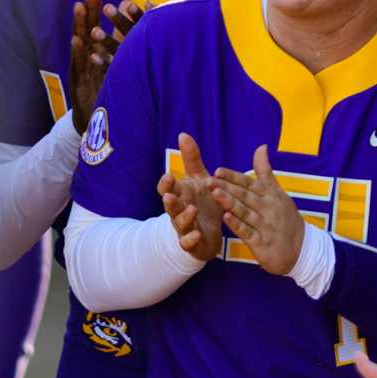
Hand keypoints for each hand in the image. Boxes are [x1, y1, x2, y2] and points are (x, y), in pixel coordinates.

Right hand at [69, 0, 143, 126]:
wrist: (92, 124)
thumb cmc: (103, 93)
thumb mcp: (110, 67)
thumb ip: (115, 44)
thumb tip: (124, 23)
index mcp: (95, 53)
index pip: (95, 26)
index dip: (95, 8)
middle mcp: (87, 58)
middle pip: (87, 30)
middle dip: (89, 9)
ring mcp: (82, 70)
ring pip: (81, 44)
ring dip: (80, 25)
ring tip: (78, 7)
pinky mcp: (79, 83)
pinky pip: (79, 66)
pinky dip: (78, 53)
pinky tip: (77, 40)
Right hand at [158, 131, 224, 260]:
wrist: (210, 232)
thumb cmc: (202, 202)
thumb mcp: (199, 179)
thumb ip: (192, 159)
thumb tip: (183, 134)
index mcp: (180, 194)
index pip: (167, 188)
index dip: (166, 184)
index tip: (169, 176)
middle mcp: (179, 211)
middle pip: (170, 206)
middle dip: (169, 201)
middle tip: (170, 195)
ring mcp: (184, 228)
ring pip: (179, 223)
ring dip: (183, 217)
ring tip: (191, 210)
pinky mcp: (192, 243)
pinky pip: (188, 242)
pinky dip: (191, 239)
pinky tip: (197, 234)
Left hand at [211, 144, 305, 275]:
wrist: (302, 248)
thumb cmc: (286, 218)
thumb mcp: (278, 192)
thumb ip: (265, 171)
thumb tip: (261, 146)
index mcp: (270, 195)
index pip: (250, 183)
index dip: (234, 177)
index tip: (218, 170)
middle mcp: (268, 208)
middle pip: (245, 196)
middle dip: (227, 187)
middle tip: (209, 180)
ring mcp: (265, 226)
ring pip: (245, 212)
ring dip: (230, 203)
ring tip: (215, 194)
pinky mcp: (262, 242)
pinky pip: (248, 232)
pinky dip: (237, 225)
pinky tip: (226, 218)